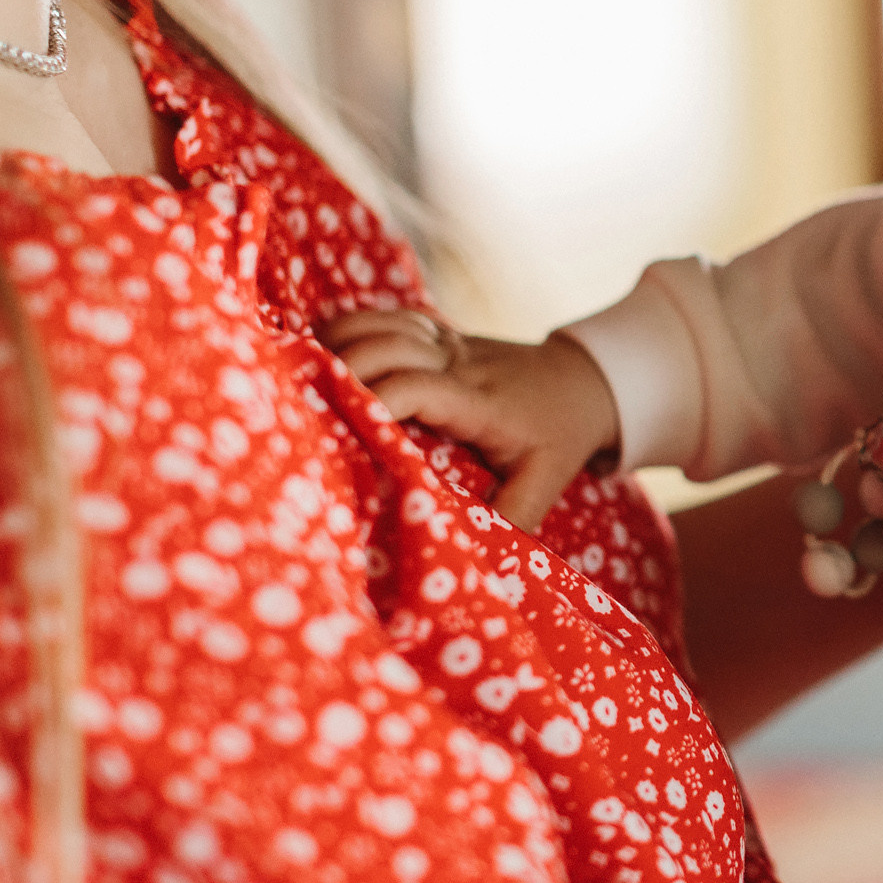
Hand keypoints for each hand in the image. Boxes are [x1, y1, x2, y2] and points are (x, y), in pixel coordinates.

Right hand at [322, 310, 620, 530]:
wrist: (582, 380)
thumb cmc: (558, 435)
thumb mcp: (545, 480)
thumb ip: (513, 519)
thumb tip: (478, 565)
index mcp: (478, 402)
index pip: (417, 387)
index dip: (375, 402)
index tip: (340, 432)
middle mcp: (456, 362)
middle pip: (386, 347)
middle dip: (341, 372)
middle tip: (301, 409)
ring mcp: (444, 341)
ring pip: (379, 324)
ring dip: (336, 346)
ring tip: (299, 381)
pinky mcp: (433, 332)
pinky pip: (381, 317)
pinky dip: (346, 329)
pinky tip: (321, 354)